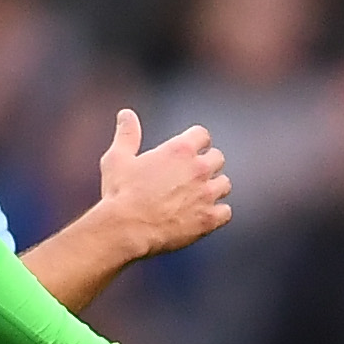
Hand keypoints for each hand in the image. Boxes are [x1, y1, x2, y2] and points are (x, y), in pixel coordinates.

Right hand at [95, 109, 233, 257]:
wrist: (126, 229)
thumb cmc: (120, 193)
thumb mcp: (117, 158)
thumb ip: (127, 134)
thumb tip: (126, 114)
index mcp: (180, 150)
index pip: (202, 135)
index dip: (196, 141)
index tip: (189, 150)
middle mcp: (198, 169)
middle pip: (218, 158)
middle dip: (207, 164)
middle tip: (192, 175)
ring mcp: (206, 195)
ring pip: (225, 184)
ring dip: (214, 187)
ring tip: (198, 195)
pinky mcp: (209, 219)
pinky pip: (226, 212)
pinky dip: (217, 213)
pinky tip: (204, 215)